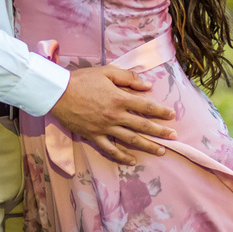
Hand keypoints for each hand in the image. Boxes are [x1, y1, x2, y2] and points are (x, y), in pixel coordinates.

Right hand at [49, 66, 177, 165]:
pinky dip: (122, 156)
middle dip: (160, 132)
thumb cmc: (82, 79)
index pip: (145, 106)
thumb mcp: (106, 71)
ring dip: (147, 146)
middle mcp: (115, 115)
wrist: (58, 93)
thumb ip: (127, 77)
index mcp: (119, 98)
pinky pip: (110, 149)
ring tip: (161, 151)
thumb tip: (146, 85)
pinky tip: (132, 160)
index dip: (160, 111)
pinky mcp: (93, 136)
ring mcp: (104, 128)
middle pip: (142, 125)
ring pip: (130, 139)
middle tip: (173, 137)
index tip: (171, 116)